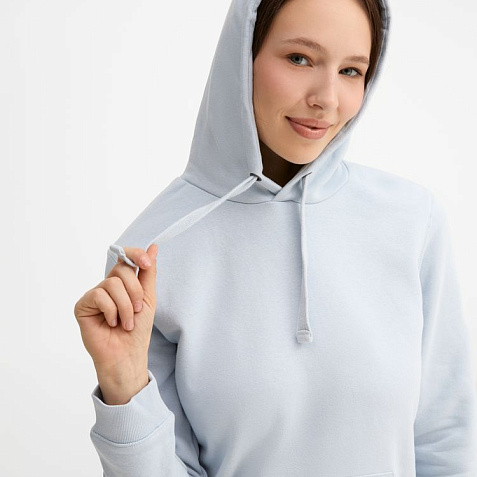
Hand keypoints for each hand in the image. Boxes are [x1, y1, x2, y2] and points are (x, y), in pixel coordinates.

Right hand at [74, 244, 157, 401]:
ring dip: (125, 305)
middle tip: (137, 311)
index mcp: (123, 282)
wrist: (128, 354)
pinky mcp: (82, 305)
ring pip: (112, 283)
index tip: (147, 262)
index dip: (136, 255)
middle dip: (135, 291)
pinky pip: (99, 295)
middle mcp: (107, 285)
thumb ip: (148, 273)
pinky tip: (112, 323)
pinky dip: (111, 310)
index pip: (126, 257)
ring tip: (126, 322)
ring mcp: (94, 295)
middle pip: (122, 269)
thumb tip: (153, 247)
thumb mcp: (148, 297)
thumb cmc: (138, 329)